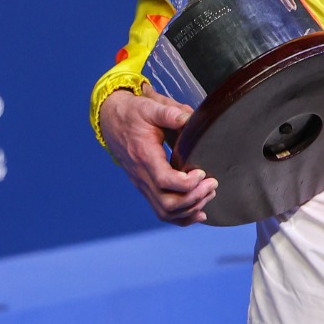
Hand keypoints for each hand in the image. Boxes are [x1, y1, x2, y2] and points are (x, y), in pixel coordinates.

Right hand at [99, 87, 217, 225]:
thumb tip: (190, 119)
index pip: (163, 180)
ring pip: (165, 211)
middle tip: (212, 184)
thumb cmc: (132, 114)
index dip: (186, 183)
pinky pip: (162, 210)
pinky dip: (181, 217)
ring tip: (209, 193)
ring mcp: (143, 184)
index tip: (202, 173)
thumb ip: (170, 113)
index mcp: (144, 156)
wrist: (111, 121)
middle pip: (166, 203)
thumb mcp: (150, 107)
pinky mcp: (146, 187)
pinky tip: (199, 213)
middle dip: (193, 198)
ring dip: (190, 208)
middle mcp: (141, 176)